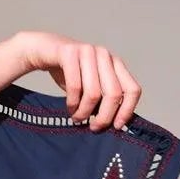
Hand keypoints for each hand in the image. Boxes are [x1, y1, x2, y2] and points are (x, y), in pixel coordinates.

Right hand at [13, 30, 142, 131]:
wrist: (46, 51)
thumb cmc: (71, 73)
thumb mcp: (91, 86)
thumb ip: (104, 99)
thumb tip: (114, 124)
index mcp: (116, 64)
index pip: (133, 90)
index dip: (127, 111)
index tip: (116, 126)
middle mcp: (105, 55)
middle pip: (114, 94)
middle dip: (104, 117)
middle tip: (94, 127)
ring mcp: (88, 52)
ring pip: (94, 93)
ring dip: (84, 112)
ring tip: (77, 118)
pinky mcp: (69, 52)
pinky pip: (75, 86)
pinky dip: (72, 102)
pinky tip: (69, 108)